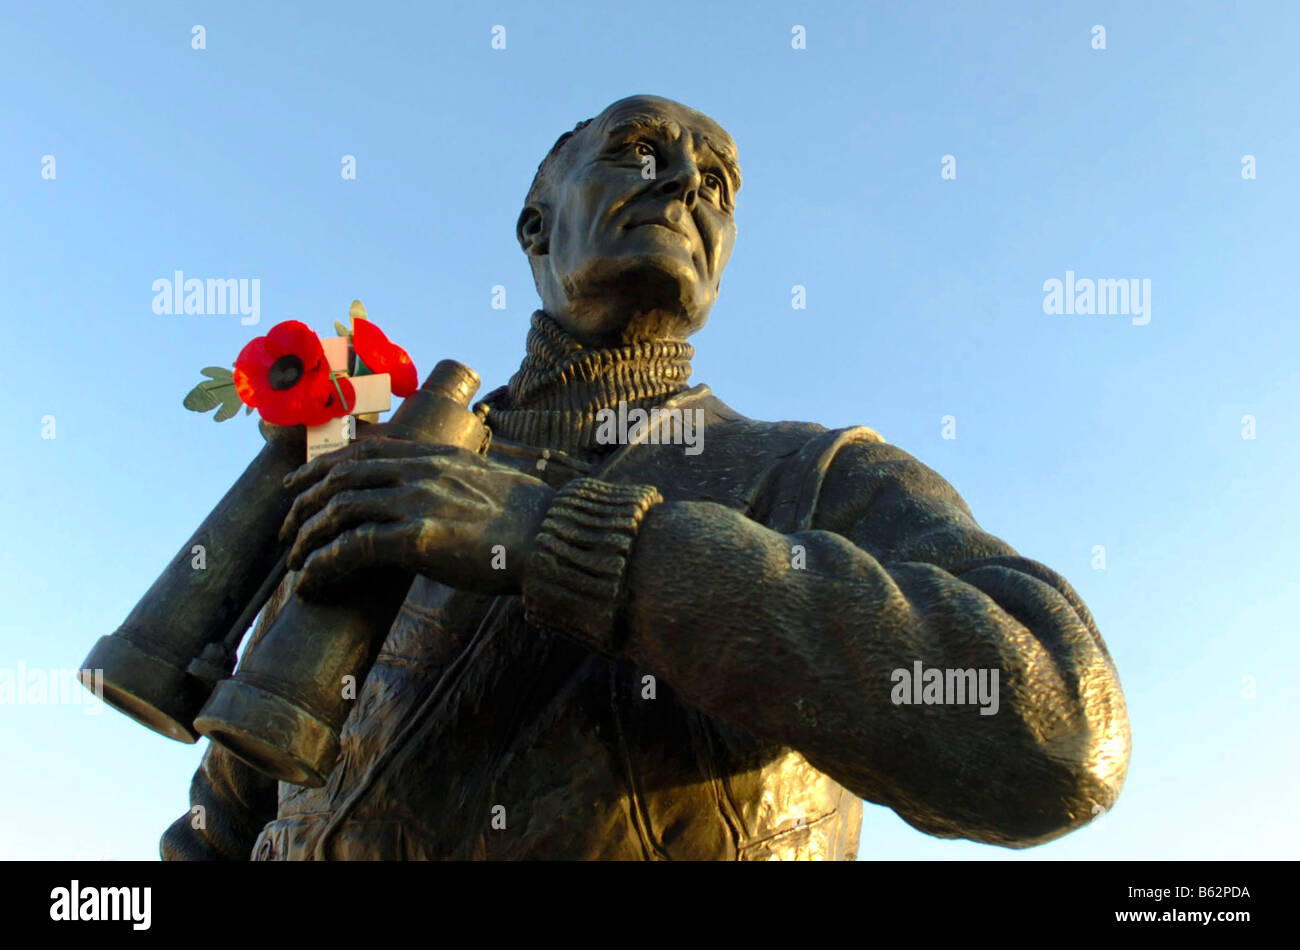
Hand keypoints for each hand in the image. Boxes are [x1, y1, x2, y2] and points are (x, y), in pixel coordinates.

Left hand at [278, 436, 555, 596]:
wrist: (553, 537)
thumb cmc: (528, 519)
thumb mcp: (485, 481)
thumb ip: (451, 481)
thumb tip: (438, 496)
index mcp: (435, 455)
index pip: (361, 451)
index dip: (320, 467)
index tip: (296, 485)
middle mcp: (421, 471)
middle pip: (340, 477)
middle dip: (303, 505)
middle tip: (287, 534)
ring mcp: (419, 502)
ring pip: (339, 511)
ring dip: (308, 540)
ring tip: (297, 565)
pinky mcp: (419, 538)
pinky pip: (354, 548)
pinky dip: (324, 565)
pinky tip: (313, 582)